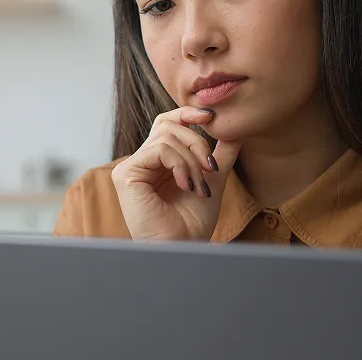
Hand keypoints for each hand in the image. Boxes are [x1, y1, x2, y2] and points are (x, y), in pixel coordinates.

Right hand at [111, 106, 242, 241]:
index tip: (211, 116)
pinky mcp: (126, 174)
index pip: (167, 123)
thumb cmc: (194, 223)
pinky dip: (180, 164)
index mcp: (158, 161)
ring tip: (199, 186)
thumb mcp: (212, 180)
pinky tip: (186, 185)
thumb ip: (220, 156)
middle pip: (168, 125)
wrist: (184, 248)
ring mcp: (132, 167)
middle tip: (211, 167)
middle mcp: (142, 162)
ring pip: (166, 136)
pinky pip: (159, 150)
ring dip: (191, 160)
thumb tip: (235, 131)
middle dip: (197, 141)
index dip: (186, 113)